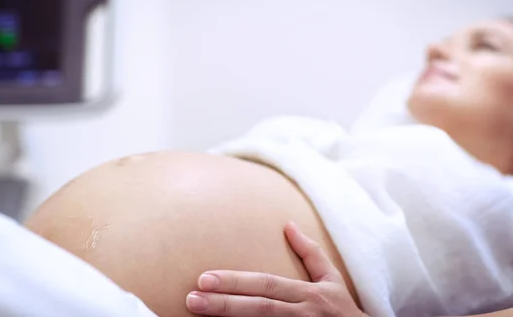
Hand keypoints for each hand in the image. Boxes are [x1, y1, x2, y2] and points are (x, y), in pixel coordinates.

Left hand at [186, 222, 366, 315]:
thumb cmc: (342, 311)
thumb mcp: (333, 281)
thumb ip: (311, 254)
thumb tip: (288, 225)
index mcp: (309, 294)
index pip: (266, 285)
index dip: (236, 281)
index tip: (205, 278)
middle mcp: (304, 314)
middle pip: (260, 309)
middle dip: (224, 305)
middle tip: (192, 299)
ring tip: (198, 314)